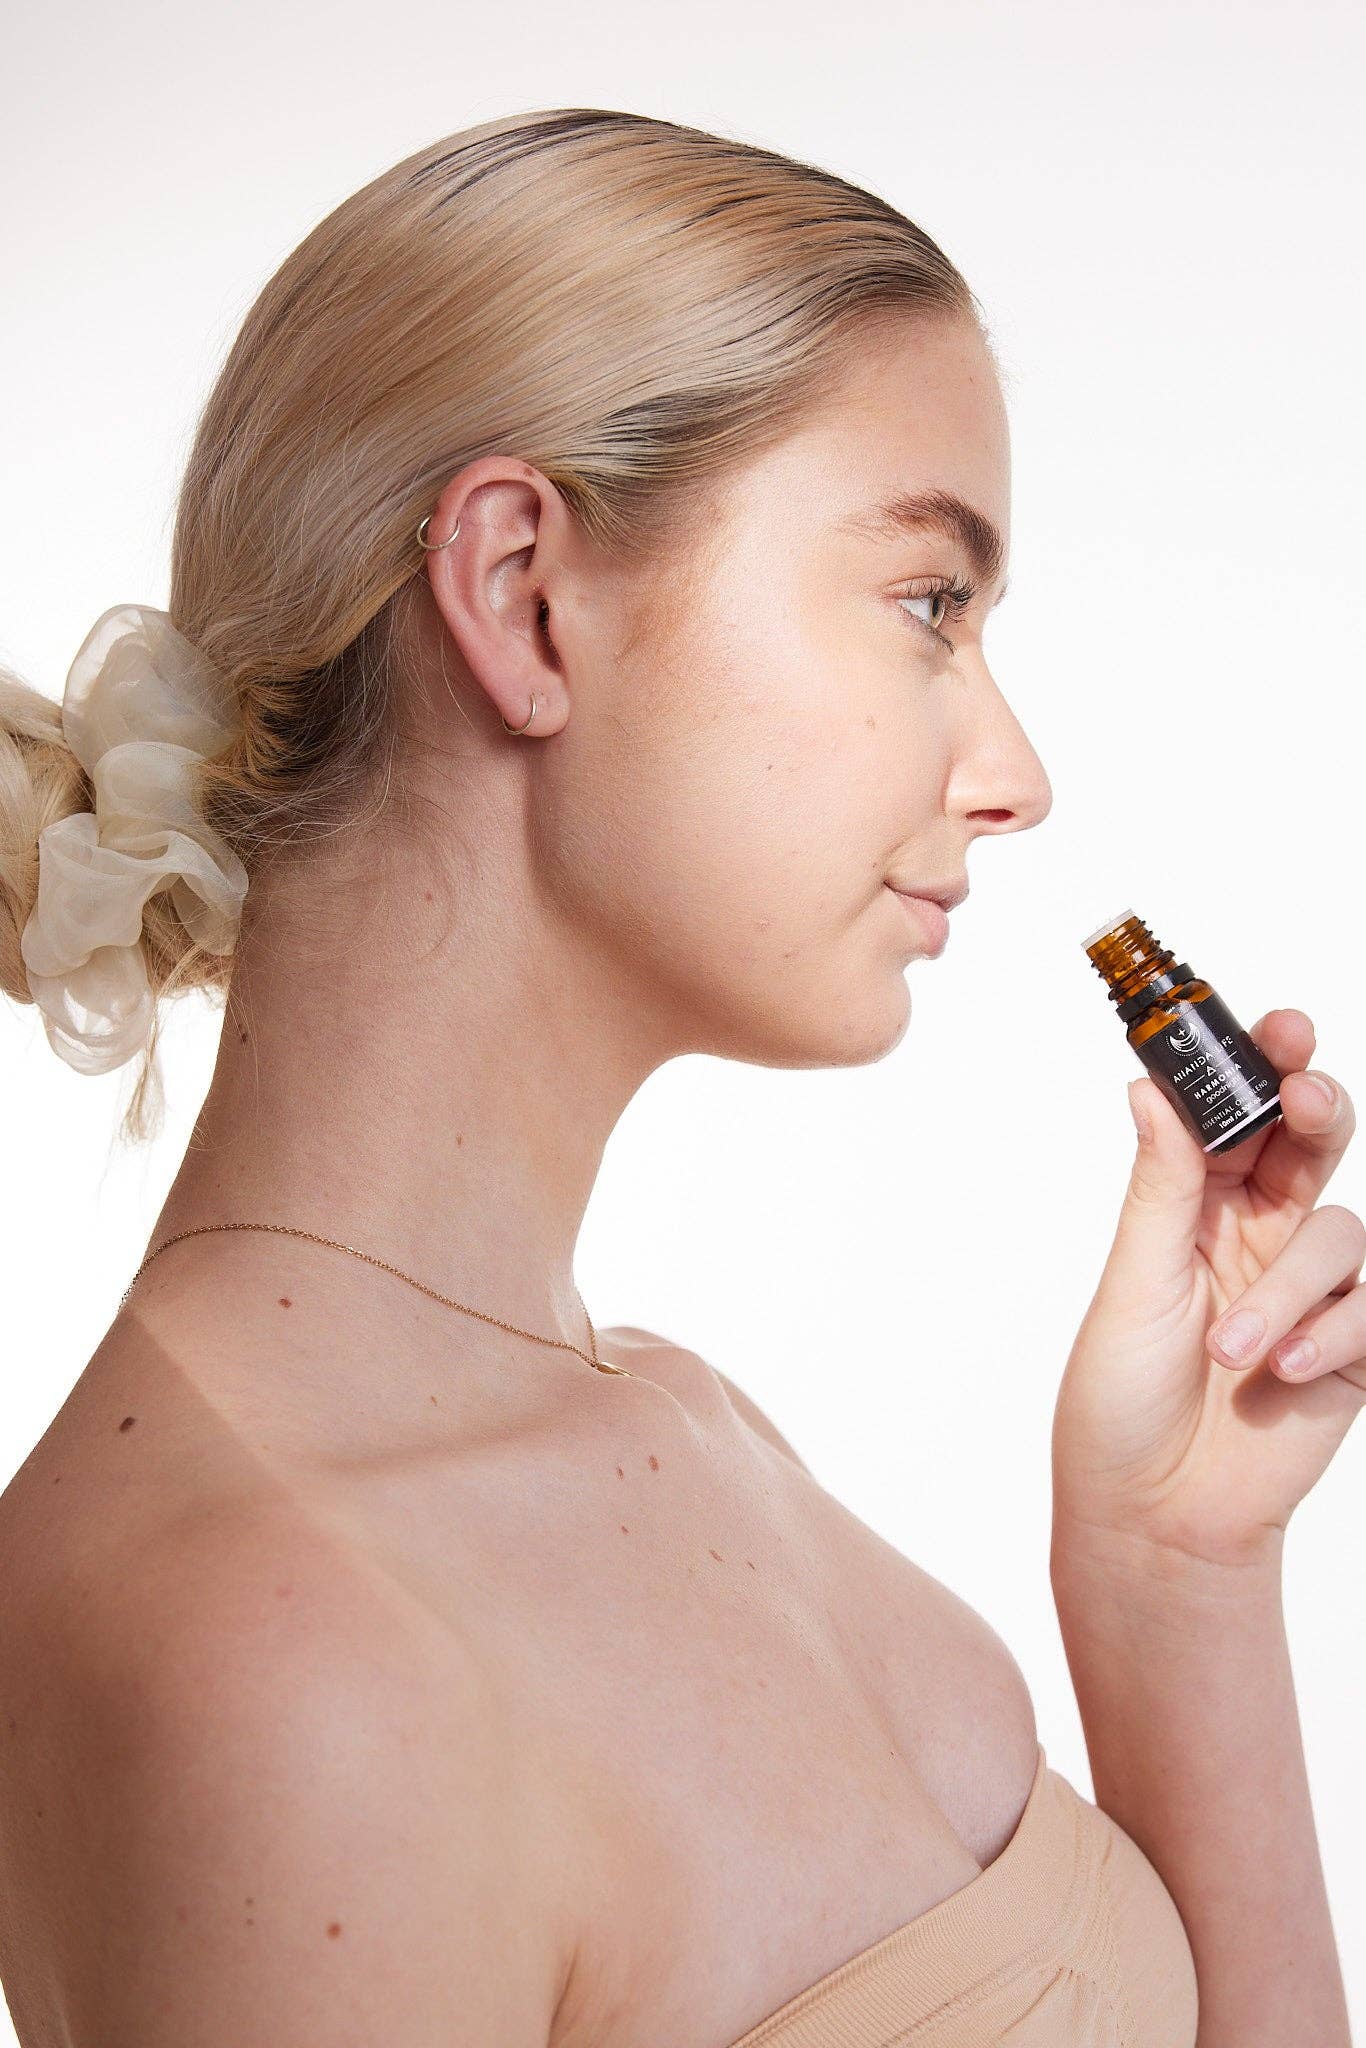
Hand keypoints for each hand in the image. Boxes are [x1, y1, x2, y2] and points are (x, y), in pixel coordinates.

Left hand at [1052, 1009, 1365, 1572]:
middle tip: (1306, 1092)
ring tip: (1236, 1349)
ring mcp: (1307, 1290)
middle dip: (1318, 1106)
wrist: (1154, 1515)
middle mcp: (1256, 1235)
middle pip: (1313, 1142)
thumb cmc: (1120, 1400)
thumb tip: (1147, 1085)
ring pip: (1341, 1230)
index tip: (1278, 1025)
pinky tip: (1287, 1370)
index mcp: (1195, 1206)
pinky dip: (1334, 1333)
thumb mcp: (1134, 1284)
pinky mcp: (1350, 1349)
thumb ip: (1161, 1186)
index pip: (1240, 1115)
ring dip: (1290, 1288)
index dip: (1263, 1065)